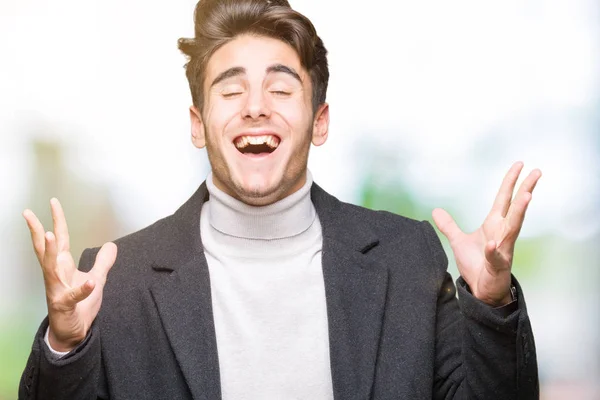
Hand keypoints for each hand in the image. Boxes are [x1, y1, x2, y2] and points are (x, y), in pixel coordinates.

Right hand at [23, 198, 116, 351]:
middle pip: (45, 249)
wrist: (74, 331)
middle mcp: (56, 275)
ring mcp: (57, 290)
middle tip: (29, 213)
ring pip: (50, 268)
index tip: (53, 202)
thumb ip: (103, 262)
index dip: (57, 220)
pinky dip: (82, 289)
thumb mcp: (96, 278)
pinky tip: (89, 282)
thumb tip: (111, 245)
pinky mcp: (64, 305)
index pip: (59, 239)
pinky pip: (73, 296)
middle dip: (38, 231)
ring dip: (50, 252)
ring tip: (51, 235)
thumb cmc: (80, 305)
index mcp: (63, 266)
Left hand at [432, 162, 540, 305]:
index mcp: (494, 225)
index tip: (520, 164)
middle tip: (537, 171)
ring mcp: (503, 249)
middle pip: (516, 207)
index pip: (504, 198)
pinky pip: (496, 256)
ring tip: (527, 195)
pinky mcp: (498, 266)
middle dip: (525, 189)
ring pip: (513, 227)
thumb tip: (435, 210)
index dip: (510, 182)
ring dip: (519, 212)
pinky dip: (494, 250)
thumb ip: (448, 226)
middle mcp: (503, 233)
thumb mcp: (458, 241)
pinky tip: (493, 244)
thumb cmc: (476, 265)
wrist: (481, 290)